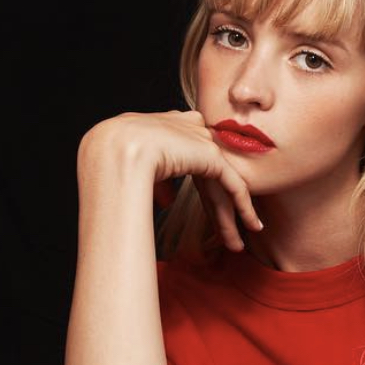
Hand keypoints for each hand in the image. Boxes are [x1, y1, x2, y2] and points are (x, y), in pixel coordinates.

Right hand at [81, 111, 262, 250]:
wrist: (116, 148)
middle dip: (218, 205)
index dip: (199, 184)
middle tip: (227, 231)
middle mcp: (189, 128)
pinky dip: (244, 206)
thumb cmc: (111, 157)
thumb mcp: (135, 167)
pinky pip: (234, 184)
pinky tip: (253, 225)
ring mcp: (201, 139)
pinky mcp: (211, 155)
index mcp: (167, 125)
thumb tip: (167, 199)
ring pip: (223, 182)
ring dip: (233, 215)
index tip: (207, 208)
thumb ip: (157, 180)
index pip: (192, 155)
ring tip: (242, 239)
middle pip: (209, 173)